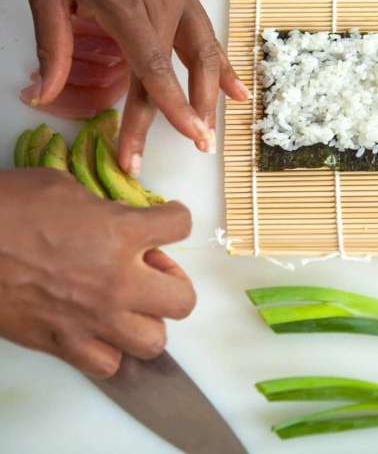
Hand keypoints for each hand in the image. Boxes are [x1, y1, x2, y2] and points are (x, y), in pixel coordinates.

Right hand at [0, 169, 195, 377]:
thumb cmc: (5, 206)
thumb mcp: (63, 189)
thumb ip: (105, 208)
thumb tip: (120, 220)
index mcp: (120, 233)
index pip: (181, 226)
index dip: (175, 219)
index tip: (164, 220)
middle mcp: (117, 281)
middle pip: (184, 301)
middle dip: (173, 284)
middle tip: (149, 272)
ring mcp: (92, 319)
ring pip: (154, 342)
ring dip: (146, 321)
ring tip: (126, 305)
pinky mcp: (63, 344)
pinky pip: (108, 365)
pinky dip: (108, 350)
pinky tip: (95, 328)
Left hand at [26, 0, 247, 169]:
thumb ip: (50, 45)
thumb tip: (41, 95)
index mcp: (124, 8)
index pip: (153, 68)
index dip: (172, 106)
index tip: (188, 136)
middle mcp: (161, 9)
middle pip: (176, 74)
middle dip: (185, 118)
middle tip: (195, 151)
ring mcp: (181, 2)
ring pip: (204, 58)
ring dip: (210, 99)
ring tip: (211, 133)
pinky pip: (211, 39)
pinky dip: (225, 69)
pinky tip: (237, 93)